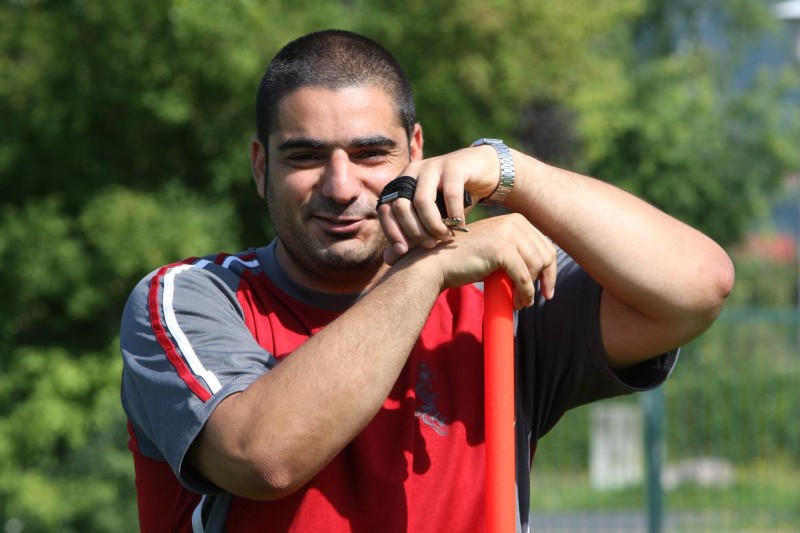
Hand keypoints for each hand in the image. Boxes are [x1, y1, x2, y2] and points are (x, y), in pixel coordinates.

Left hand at [378, 146, 502, 264]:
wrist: (481, 171)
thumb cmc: (451, 200)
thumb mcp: (430, 218)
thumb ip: (411, 236)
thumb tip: (389, 260)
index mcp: (400, 185)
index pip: (385, 210)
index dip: (392, 233)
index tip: (404, 252)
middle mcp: (411, 173)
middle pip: (401, 207)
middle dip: (415, 232)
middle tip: (430, 245)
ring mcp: (432, 166)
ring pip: (422, 201)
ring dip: (433, 225)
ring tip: (445, 237)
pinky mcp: (454, 166)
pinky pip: (450, 194)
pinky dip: (455, 215)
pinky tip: (460, 226)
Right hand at [406, 214, 556, 308]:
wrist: (439, 262)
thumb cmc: (467, 260)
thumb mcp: (496, 250)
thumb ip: (517, 251)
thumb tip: (545, 269)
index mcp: (516, 220)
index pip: (546, 246)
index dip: (550, 270)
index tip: (547, 289)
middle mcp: (514, 222)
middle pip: (546, 255)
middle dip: (546, 280)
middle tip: (539, 299)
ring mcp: (508, 233)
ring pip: (536, 266)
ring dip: (531, 289)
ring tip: (520, 302)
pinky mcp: (501, 248)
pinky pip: (524, 275)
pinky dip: (525, 292)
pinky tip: (520, 302)